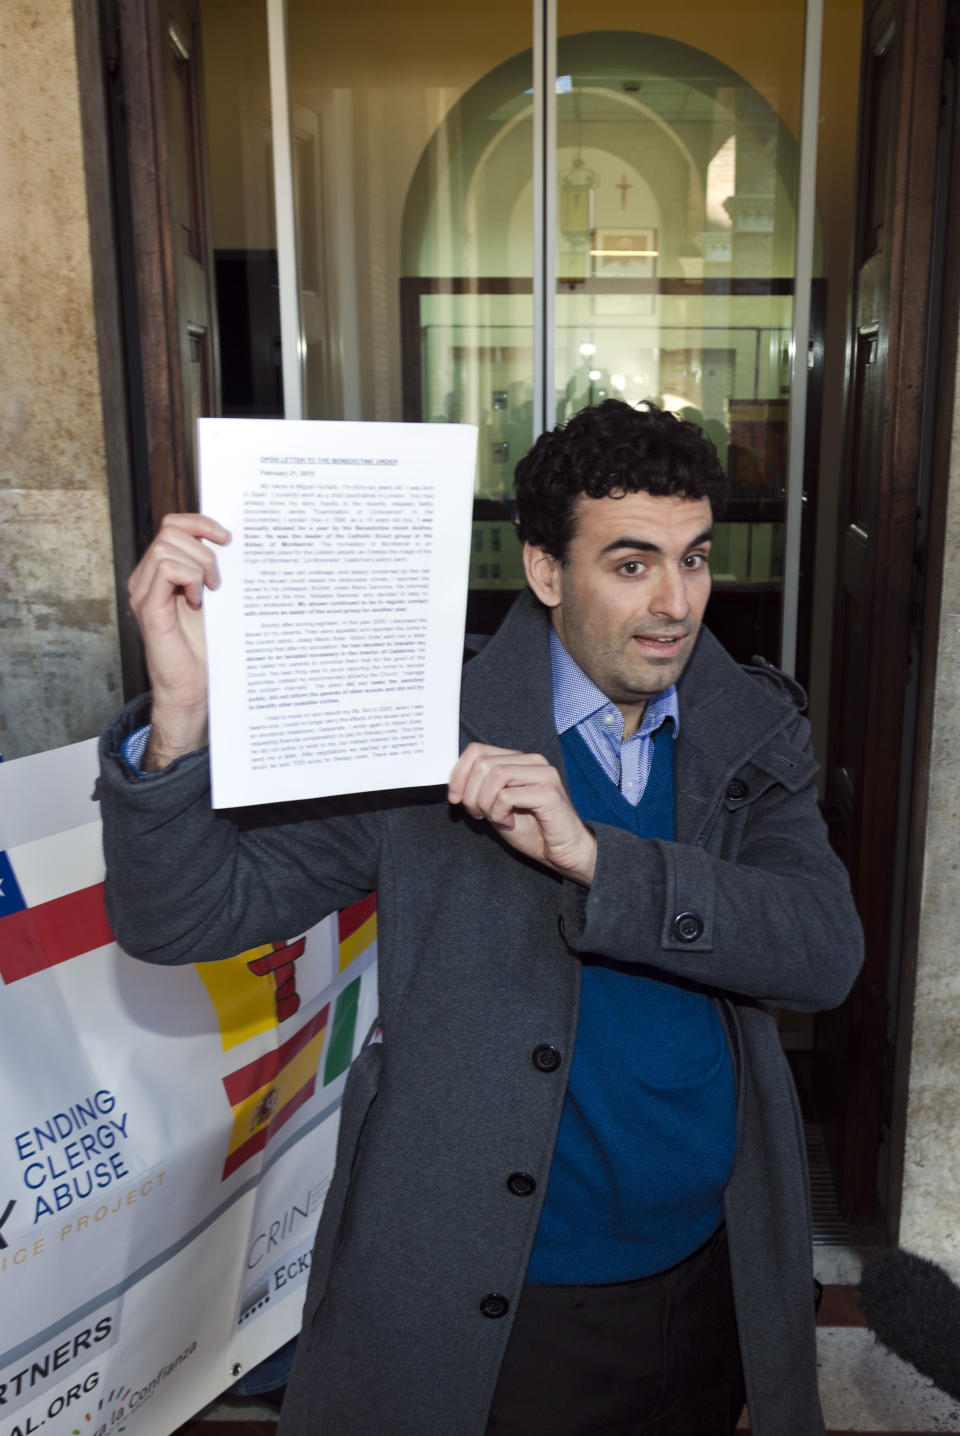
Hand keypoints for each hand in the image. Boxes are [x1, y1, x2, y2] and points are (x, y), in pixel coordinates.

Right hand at [127, 513, 229, 767]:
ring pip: (167, 547)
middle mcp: (146, 578)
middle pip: (170, 531)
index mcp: (160, 572)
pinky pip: (166, 569)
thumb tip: (231, 541)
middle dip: (203, 548)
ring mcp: (143, 592)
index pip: (172, 525)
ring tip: (208, 592)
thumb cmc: (205, 648)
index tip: (227, 538)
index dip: (200, 522)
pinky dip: (189, 579)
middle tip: (218, 580)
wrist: (194, 686)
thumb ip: (213, 570)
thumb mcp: (214, 599)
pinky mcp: (148, 607)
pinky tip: (197, 602)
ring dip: (199, 565)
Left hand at [448, 743, 596, 885]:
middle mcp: (532, 761)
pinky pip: (507, 795)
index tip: (454, 798)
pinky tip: (509, 823)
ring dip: (484, 803)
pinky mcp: (548, 792)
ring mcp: (543, 774)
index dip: (458, 773)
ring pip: (494, 774)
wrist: (562, 852)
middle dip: (470, 793)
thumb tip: (454, 783)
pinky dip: (499, 813)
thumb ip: (480, 789)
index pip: (477, 750)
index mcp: (519, 759)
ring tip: (494, 818)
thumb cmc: (532, 830)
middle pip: (482, 763)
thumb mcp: (496, 806)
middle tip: (477, 815)